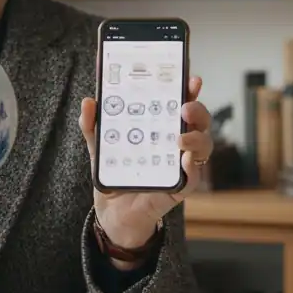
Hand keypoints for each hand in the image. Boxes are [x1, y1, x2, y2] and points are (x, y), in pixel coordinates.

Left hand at [79, 75, 213, 264]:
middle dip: (197, 110)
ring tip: (181, 138)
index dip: (189, 90)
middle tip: (184, 107)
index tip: (190, 78)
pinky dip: (192, 168)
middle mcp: (177, 143)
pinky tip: (184, 159)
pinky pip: (193, 178)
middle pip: (199, 121)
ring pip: (203, 146)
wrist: (113, 214)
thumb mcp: (100, 147)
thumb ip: (93, 126)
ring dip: (197, 138)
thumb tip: (89, 103)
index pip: (181, 103)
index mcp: (162, 127)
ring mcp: (180, 165)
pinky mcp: (179, 189)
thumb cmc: (116, 175)